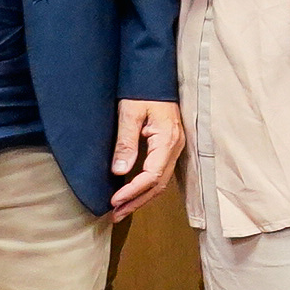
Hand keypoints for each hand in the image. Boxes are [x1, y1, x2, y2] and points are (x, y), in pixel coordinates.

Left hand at [108, 98, 183, 220]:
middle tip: (115, 214)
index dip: (132, 191)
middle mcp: (175, 147)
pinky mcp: (169, 147)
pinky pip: (160, 173)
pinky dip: (146, 187)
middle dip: (137, 201)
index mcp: (167, 140)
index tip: (114, 201)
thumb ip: (126, 143)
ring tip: (121, 209)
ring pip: (161, 182)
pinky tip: (132, 192)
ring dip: (141, 197)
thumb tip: (120, 171)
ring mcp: (175, 148)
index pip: (152, 175)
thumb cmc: (143, 91)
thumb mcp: (130, 114)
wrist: (154, 75)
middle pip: (159, 184)